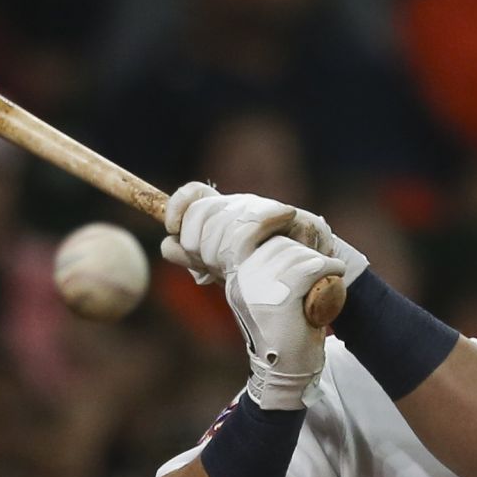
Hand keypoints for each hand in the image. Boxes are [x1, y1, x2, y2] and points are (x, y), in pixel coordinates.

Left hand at [162, 182, 369, 288]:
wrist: (309, 282)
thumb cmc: (261, 271)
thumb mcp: (221, 267)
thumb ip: (193, 257)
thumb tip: (168, 245)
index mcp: (226, 212)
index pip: (194, 195)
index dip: (179, 208)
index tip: (172, 230)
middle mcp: (246, 206)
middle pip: (207, 211)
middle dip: (202, 244)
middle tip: (216, 265)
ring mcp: (273, 213)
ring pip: (235, 223)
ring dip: (227, 251)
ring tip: (237, 266)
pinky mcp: (302, 224)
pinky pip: (271, 230)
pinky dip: (259, 246)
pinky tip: (257, 260)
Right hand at [226, 234, 345, 409]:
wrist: (287, 374)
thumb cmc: (282, 335)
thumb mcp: (266, 299)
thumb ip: (265, 272)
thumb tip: (277, 238)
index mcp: (235, 280)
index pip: (244, 234)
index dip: (266, 218)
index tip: (288, 212)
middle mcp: (241, 282)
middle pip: (276, 244)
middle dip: (302, 249)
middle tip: (320, 263)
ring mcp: (259, 290)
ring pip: (294, 256)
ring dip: (318, 260)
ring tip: (331, 270)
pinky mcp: (280, 299)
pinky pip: (308, 269)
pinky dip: (327, 268)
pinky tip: (336, 273)